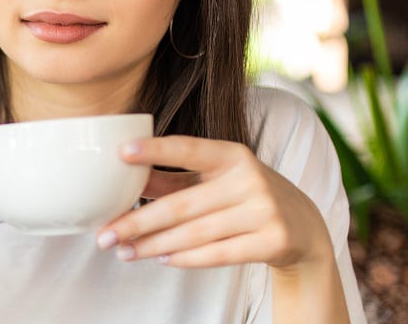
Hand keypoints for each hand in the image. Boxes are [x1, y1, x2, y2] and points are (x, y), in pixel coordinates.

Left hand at [96, 136, 332, 270]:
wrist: (302, 225)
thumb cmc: (245, 196)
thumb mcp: (215, 178)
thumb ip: (174, 177)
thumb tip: (126, 176)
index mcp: (232, 154)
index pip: (188, 148)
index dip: (155, 150)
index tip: (121, 153)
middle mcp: (249, 178)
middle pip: (181, 205)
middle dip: (137, 223)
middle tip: (104, 236)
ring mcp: (264, 210)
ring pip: (195, 233)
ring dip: (154, 246)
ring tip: (124, 253)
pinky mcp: (273, 240)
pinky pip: (219, 254)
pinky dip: (187, 259)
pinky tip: (162, 260)